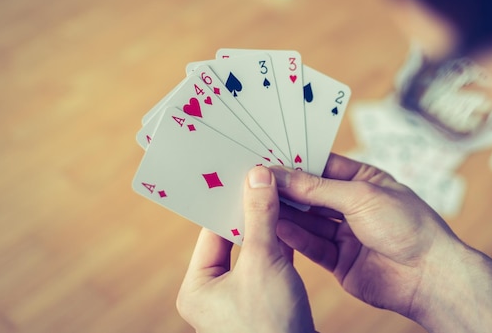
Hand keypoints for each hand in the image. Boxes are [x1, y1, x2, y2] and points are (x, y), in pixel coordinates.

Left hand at [176, 166, 315, 332]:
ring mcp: (239, 299)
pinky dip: (281, 245)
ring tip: (282, 194)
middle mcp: (213, 293)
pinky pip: (269, 264)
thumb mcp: (263, 262)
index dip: (230, 201)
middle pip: (233, 239)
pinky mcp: (264, 302)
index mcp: (197, 286)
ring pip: (253, 251)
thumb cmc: (270, 324)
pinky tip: (294, 223)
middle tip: (266, 178)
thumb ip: (260, 217)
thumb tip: (258, 176)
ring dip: (268, 226)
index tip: (246, 174)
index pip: (212, 231)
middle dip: (252, 211)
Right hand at [272, 153, 457, 320]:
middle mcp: (353, 205)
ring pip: (308, 220)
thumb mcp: (360, 196)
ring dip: (286, 213)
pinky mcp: (339, 260)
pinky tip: (276, 226)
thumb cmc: (407, 225)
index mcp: (364, 180)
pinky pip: (311, 245)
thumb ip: (316, 188)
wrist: (429, 276)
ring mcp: (346, 233)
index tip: (267, 157)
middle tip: (255, 180)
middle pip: (311, 194)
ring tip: (257, 202)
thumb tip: (280, 175)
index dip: (296, 162)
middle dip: (287, 189)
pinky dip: (294, 237)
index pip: (323, 166)